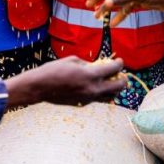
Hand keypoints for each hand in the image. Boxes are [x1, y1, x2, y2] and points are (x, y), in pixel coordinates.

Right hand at [4, 56, 126, 106]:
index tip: (119, 61)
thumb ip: (89, 64)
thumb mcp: (73, 60)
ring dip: (114, 89)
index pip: (113, 69)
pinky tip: (96, 86)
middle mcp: (93, 88)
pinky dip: (101, 92)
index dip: (119, 64)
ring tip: (112, 81)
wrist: (40, 87)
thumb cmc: (54, 70)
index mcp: (91, 75)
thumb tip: (99, 66)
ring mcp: (89, 98)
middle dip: (123, 79)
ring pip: (110, 96)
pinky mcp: (83, 103)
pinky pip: (98, 99)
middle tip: (121, 74)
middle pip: (118, 86)